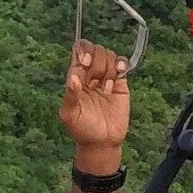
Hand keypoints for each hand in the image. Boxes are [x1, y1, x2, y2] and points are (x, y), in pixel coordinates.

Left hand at [60, 38, 130, 169]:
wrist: (102, 142)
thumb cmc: (82, 130)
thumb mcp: (70, 115)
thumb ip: (70, 96)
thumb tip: (72, 77)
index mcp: (75, 77)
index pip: (78, 51)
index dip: (82, 51)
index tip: (85, 63)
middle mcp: (90, 73)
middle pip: (94, 49)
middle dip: (96, 61)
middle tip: (95, 80)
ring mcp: (106, 76)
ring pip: (108, 55)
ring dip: (108, 69)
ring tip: (106, 89)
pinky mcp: (120, 82)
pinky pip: (122, 63)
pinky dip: (121, 64)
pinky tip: (119, 74)